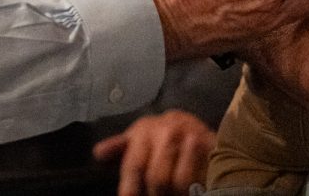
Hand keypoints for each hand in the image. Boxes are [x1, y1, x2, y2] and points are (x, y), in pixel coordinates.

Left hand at [93, 110, 214, 195]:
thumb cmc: (156, 134)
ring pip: (180, 182)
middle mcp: (167, 133)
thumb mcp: (136, 136)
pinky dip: (195, 188)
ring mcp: (191, 138)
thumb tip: (98, 154)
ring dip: (175, 194)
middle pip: (157, 179)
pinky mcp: (210, 146)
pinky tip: (191, 191)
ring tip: (172, 195)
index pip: (134, 166)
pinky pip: (202, 178)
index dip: (130, 190)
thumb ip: (118, 147)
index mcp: (144, 132)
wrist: (189, 120)